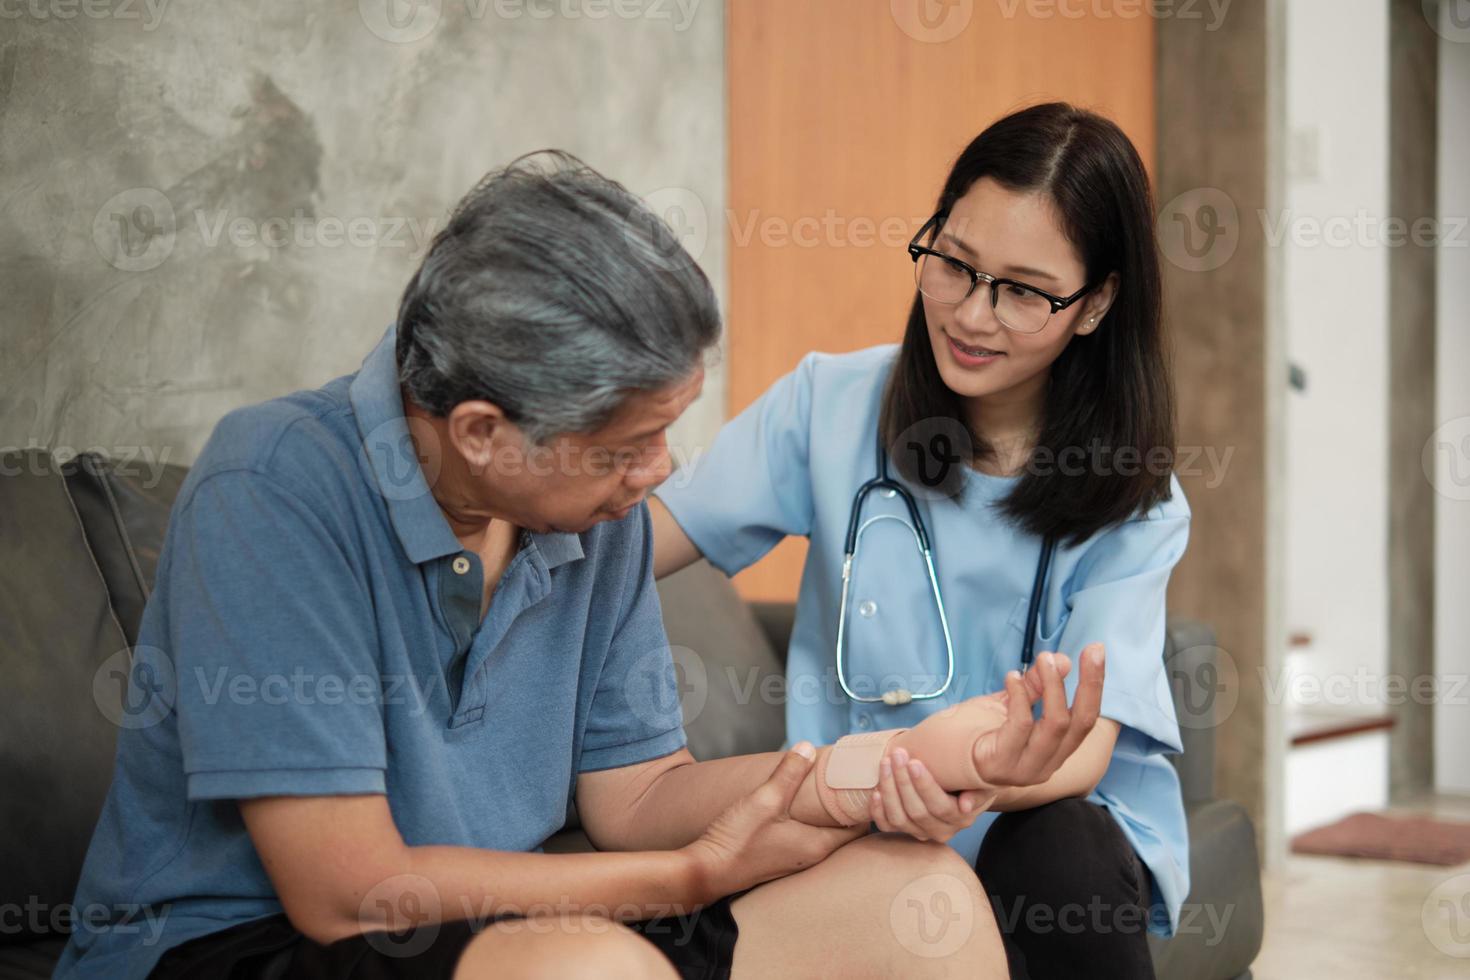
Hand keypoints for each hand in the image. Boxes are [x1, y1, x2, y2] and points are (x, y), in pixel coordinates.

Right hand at [684, 743, 864, 900]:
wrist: (706, 871)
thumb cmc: (737, 841)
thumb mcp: (765, 800)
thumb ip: (789, 774)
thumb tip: (808, 747)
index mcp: (818, 845)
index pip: (859, 824)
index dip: (864, 801)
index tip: (862, 777)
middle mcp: (812, 856)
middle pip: (844, 827)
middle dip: (847, 802)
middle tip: (847, 775)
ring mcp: (796, 858)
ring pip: (825, 830)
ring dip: (828, 810)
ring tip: (827, 783)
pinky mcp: (781, 855)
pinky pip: (807, 834)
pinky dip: (812, 817)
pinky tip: (800, 800)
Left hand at [869, 746, 997, 841]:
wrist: (963, 785)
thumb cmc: (972, 777)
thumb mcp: (982, 780)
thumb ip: (978, 791)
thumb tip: (965, 806)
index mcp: (962, 818)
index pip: (940, 806)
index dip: (924, 785)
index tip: (913, 762)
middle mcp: (942, 830)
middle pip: (916, 811)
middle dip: (903, 780)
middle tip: (897, 754)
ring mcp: (922, 832)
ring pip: (899, 819)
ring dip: (888, 789)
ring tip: (885, 763)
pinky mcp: (905, 830)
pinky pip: (887, 825)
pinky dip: (878, 810)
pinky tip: (875, 791)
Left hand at [972, 643, 1104, 790]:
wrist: (939, 759)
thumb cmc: (978, 731)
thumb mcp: (1011, 703)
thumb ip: (1036, 687)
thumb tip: (1063, 660)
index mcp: (1055, 751)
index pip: (1087, 718)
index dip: (1094, 684)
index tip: (1097, 650)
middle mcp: (1047, 764)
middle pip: (1081, 722)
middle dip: (1089, 683)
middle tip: (1089, 649)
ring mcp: (1026, 769)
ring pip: (1056, 724)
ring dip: (1053, 686)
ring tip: (1044, 658)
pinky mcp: (1001, 765)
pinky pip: (1020, 726)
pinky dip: (1019, 698)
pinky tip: (1011, 676)